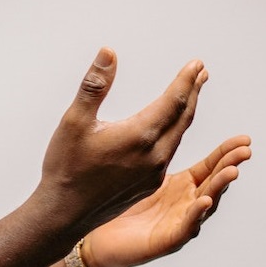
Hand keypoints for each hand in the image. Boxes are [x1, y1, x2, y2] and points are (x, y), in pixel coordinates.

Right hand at [35, 48, 208, 237]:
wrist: (64, 214)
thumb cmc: (66, 167)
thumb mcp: (74, 121)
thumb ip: (95, 85)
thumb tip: (109, 52)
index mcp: (139, 136)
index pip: (174, 101)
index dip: (186, 80)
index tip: (197, 64)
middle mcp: (154, 155)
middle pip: (182, 117)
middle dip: (193, 92)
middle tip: (201, 72)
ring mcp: (154, 173)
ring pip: (178, 136)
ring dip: (186, 112)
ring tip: (191, 94)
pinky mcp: (150, 184)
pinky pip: (170, 153)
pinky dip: (176, 133)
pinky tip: (171, 128)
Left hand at [81, 135, 251, 266]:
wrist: (102, 239)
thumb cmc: (121, 206)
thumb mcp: (139, 170)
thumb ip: (151, 146)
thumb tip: (154, 112)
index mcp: (183, 186)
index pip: (210, 166)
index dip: (227, 153)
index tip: (244, 139)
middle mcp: (187, 204)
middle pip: (214, 182)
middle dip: (230, 165)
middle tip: (245, 150)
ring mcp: (180, 223)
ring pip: (206, 204)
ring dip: (220, 187)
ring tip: (231, 171)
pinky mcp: (166, 241)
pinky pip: (186, 227)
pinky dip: (196, 215)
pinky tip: (204, 200)